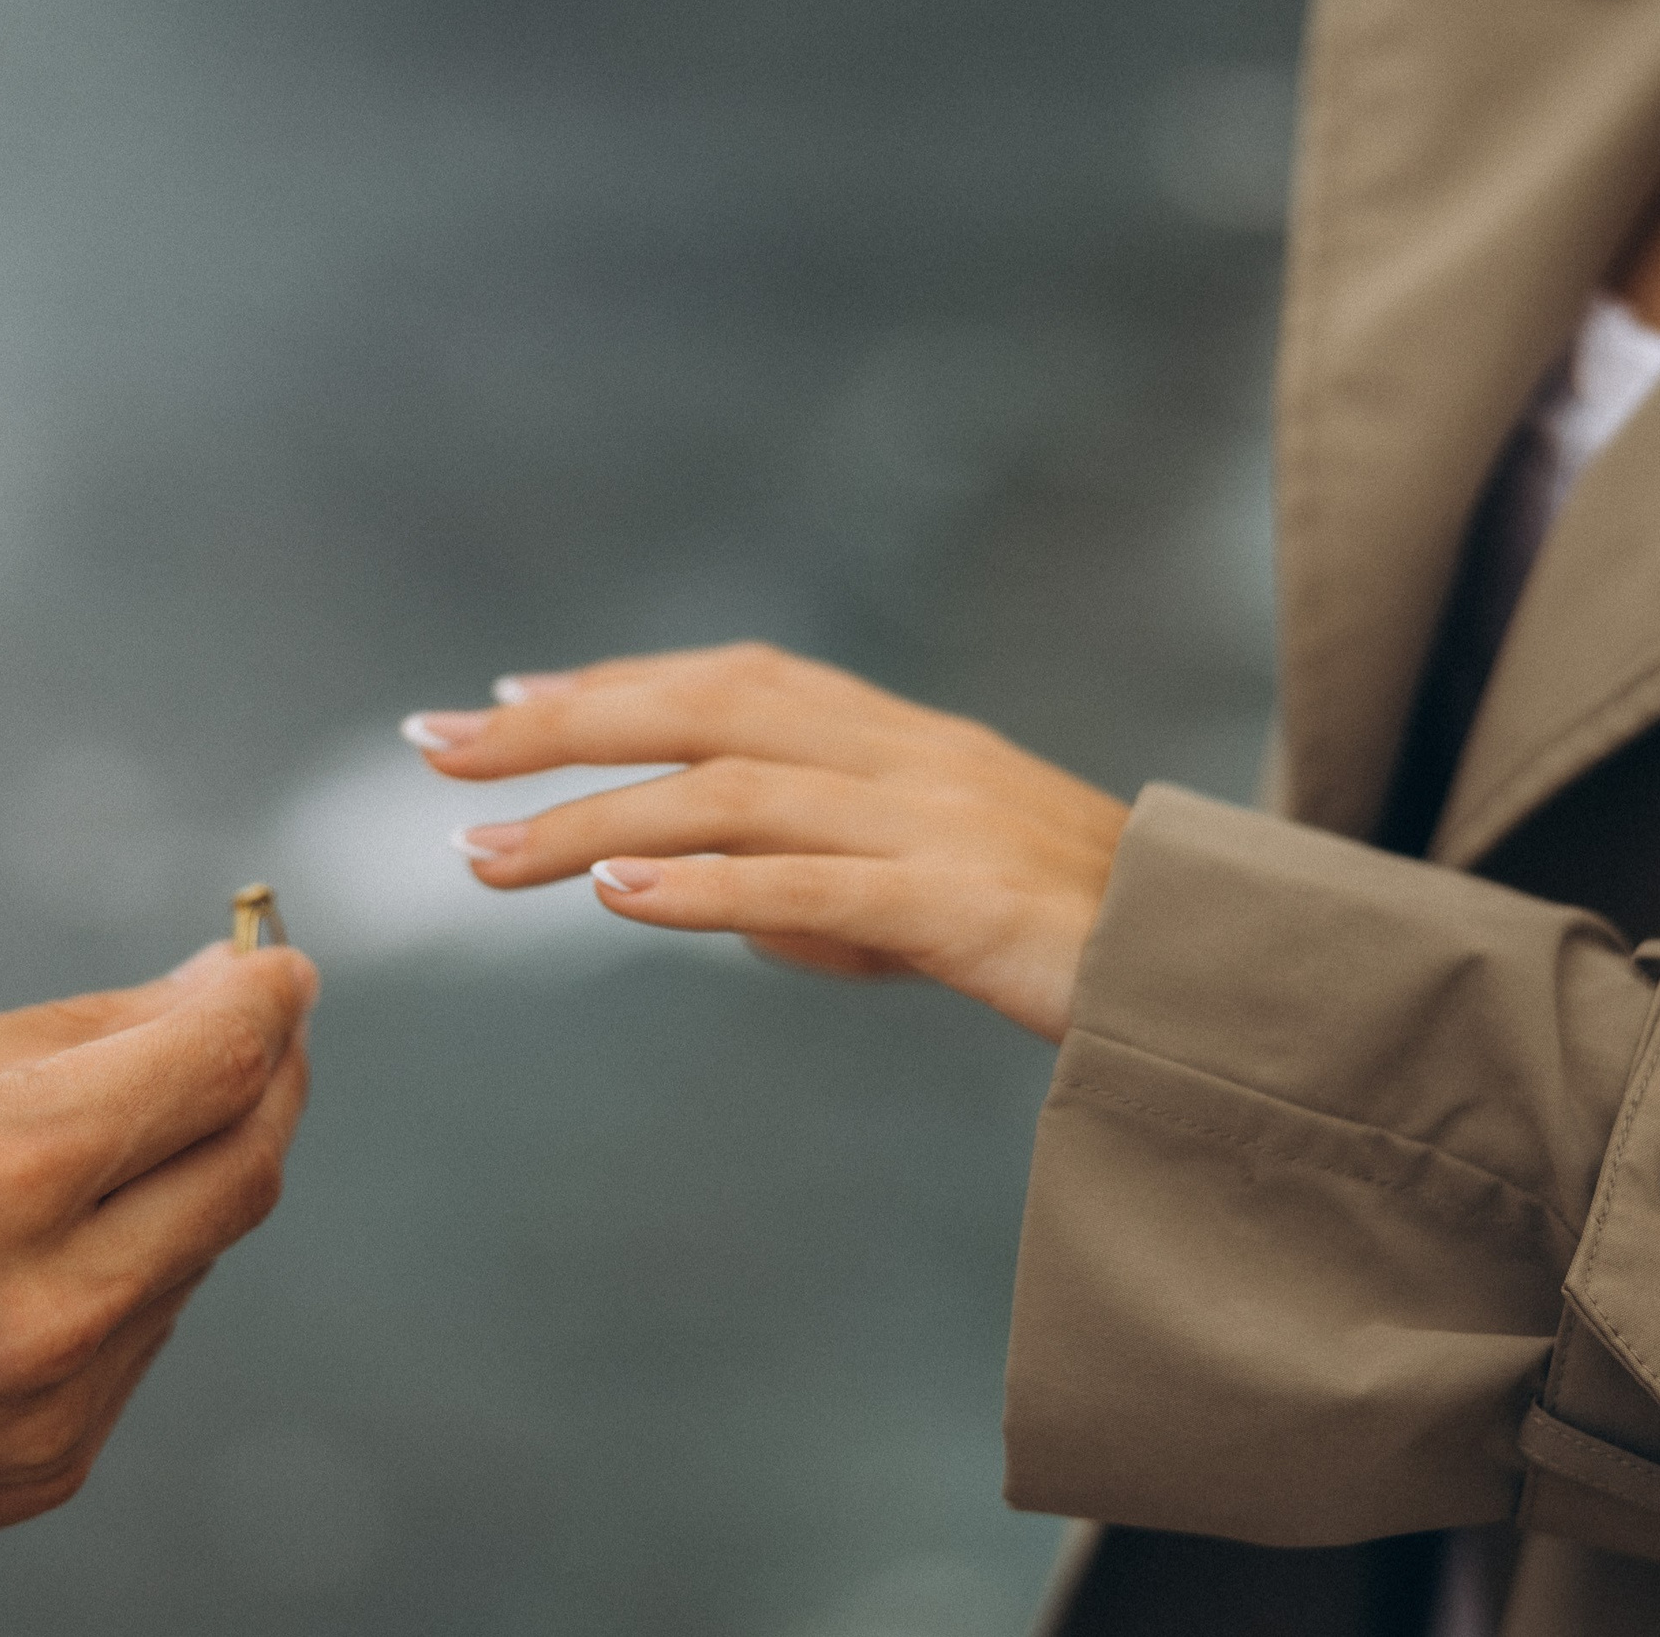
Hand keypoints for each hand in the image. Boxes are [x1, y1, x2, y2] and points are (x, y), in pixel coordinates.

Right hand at [0, 943, 317, 1575]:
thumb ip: (89, 1034)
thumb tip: (229, 989)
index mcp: (4, 1172)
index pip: (216, 1066)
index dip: (267, 1000)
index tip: (278, 969)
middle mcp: (53, 1299)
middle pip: (246, 1164)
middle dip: (267, 1083)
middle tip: (256, 1034)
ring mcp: (59, 1399)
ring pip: (198, 1256)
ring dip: (188, 1182)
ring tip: (118, 1141)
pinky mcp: (51, 1464)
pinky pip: (143, 1339)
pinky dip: (131, 1274)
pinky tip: (57, 1250)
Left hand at [407, 642, 1127, 1041]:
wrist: (1221, 976)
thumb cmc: (1082, 938)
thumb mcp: (943, 885)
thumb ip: (825, 880)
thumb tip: (707, 899)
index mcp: (909, 741)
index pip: (740, 683)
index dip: (620, 684)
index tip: (513, 703)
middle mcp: (912, 756)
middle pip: (710, 709)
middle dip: (564, 726)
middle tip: (438, 749)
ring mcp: (936, 822)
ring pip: (733, 792)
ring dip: (592, 818)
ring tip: (482, 855)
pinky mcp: (959, 902)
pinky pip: (808, 883)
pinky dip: (701, 883)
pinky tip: (611, 888)